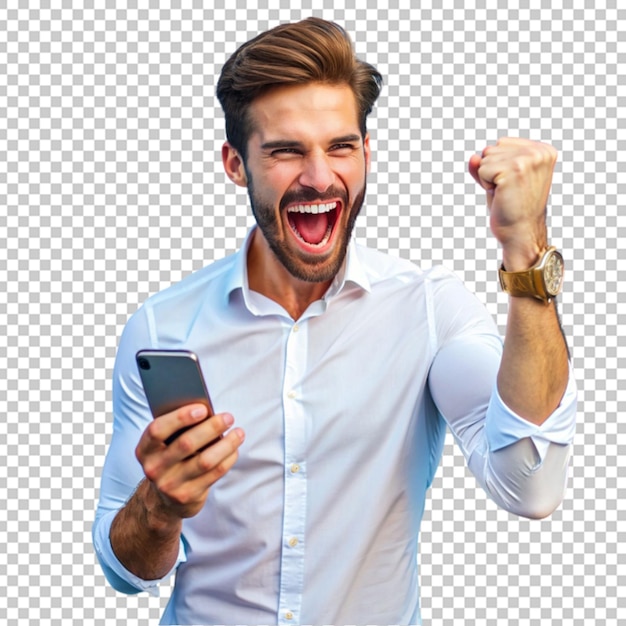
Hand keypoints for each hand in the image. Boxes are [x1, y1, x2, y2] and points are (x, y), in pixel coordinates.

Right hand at [135, 404, 244, 521]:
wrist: (163, 499)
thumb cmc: (170, 458)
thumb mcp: (165, 445)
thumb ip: (178, 429)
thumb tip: (208, 412)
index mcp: (145, 449)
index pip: (158, 430)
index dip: (180, 417)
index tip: (203, 408)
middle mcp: (154, 468)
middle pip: (186, 444)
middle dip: (211, 428)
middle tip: (228, 417)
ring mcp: (170, 485)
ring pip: (205, 460)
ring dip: (226, 444)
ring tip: (238, 432)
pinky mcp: (187, 496)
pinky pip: (214, 474)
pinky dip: (228, 458)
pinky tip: (235, 449)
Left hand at [468, 137, 557, 270]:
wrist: (521, 232)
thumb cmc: (511, 208)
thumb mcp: (500, 179)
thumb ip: (486, 164)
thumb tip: (473, 157)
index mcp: (543, 150)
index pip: (501, 143)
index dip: (498, 166)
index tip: (513, 184)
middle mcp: (539, 152)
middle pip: (491, 149)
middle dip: (492, 172)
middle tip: (508, 191)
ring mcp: (528, 159)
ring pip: (485, 158)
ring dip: (488, 179)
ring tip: (505, 194)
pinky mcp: (515, 169)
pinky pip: (481, 169)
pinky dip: (485, 185)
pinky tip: (501, 196)